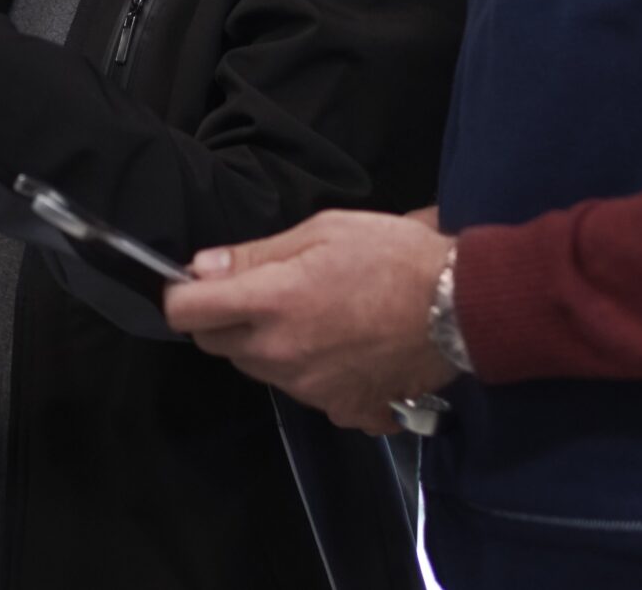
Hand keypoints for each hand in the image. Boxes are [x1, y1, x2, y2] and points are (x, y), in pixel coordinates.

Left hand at [163, 209, 457, 433]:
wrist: (460, 310)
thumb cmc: (395, 259)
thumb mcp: (324, 231)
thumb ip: (256, 254)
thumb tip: (202, 268)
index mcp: (272, 303)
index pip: (186, 313)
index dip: (180, 294)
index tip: (194, 282)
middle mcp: (281, 354)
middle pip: (215, 344)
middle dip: (221, 317)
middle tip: (261, 289)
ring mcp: (308, 388)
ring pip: (256, 368)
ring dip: (263, 344)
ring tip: (308, 312)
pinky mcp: (337, 410)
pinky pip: (299, 390)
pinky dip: (305, 369)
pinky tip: (336, 343)